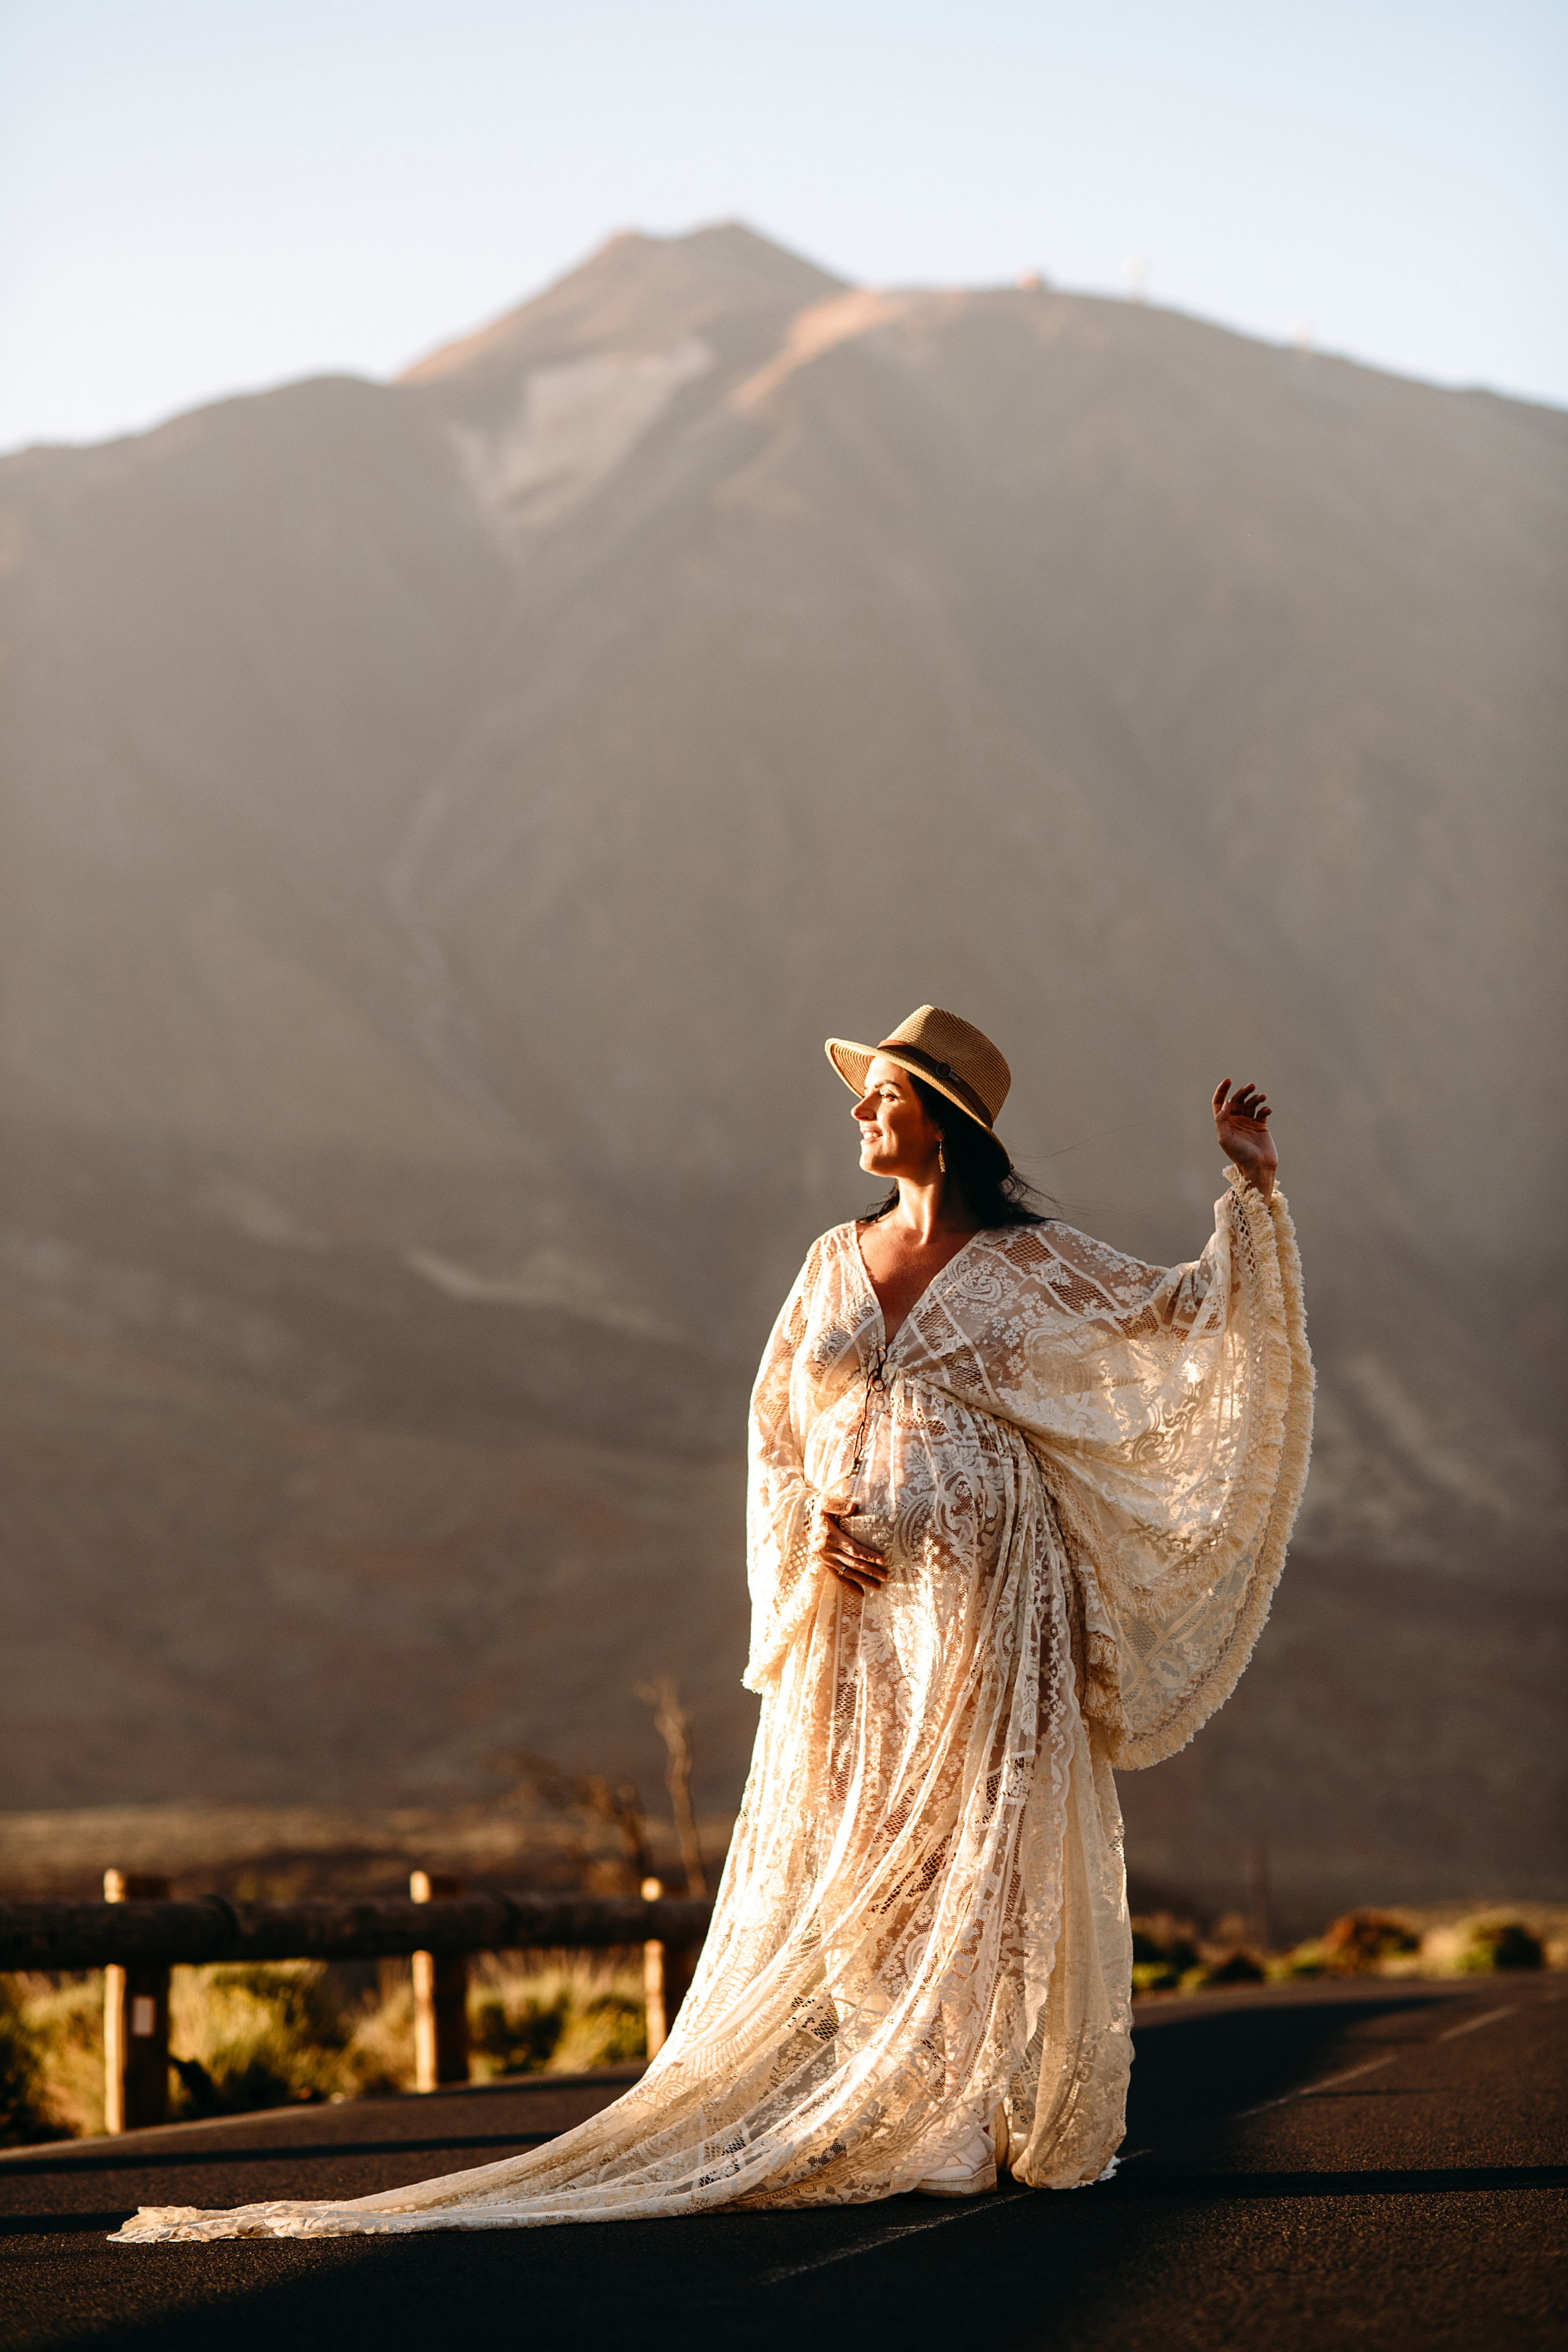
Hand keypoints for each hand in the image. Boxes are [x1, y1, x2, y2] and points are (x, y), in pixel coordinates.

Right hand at [810, 1497, 888, 1595]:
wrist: (803, 1520)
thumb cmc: (817, 1510)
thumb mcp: (825, 1503)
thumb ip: (839, 1506)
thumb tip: (853, 1507)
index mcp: (831, 1537)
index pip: (853, 1549)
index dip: (867, 1555)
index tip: (882, 1560)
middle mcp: (829, 1551)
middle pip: (853, 1563)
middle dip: (870, 1571)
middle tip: (885, 1577)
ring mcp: (826, 1560)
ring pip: (847, 1573)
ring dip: (863, 1580)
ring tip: (878, 1586)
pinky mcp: (825, 1564)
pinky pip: (838, 1577)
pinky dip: (850, 1586)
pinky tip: (861, 1593)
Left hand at [1213, 1078, 1277, 1199]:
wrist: (1258, 1167)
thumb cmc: (1239, 1155)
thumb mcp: (1225, 1138)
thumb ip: (1222, 1120)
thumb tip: (1227, 1103)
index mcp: (1224, 1123)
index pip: (1220, 1103)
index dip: (1222, 1090)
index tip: (1228, 1080)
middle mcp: (1235, 1121)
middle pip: (1237, 1100)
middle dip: (1243, 1092)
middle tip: (1251, 1086)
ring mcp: (1248, 1123)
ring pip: (1250, 1104)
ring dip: (1255, 1098)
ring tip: (1261, 1097)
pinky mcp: (1261, 1126)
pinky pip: (1262, 1112)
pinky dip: (1264, 1108)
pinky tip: (1266, 1111)